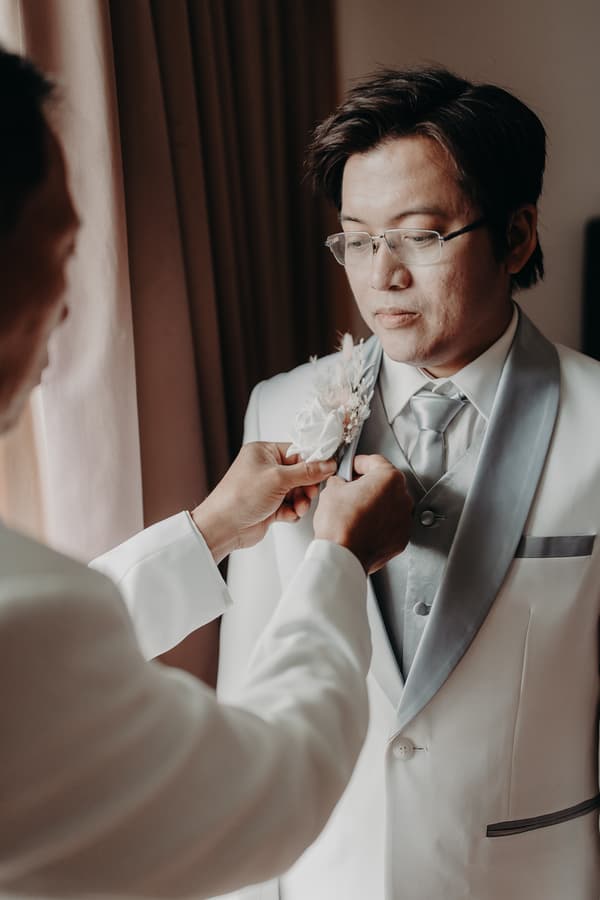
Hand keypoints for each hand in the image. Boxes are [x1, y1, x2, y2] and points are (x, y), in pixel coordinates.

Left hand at [192, 442, 335, 561]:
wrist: (223, 527)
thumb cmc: (239, 497)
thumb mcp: (278, 479)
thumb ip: (307, 472)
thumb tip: (327, 464)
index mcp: (264, 452)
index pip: (297, 451)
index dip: (313, 461)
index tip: (327, 468)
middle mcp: (266, 468)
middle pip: (300, 473)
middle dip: (307, 486)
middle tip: (310, 493)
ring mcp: (268, 488)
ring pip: (297, 491)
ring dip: (301, 501)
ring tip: (299, 507)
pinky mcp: (270, 506)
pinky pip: (291, 505)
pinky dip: (293, 511)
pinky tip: (289, 515)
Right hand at [313, 454, 412, 573]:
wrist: (342, 556)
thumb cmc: (340, 525)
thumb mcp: (332, 490)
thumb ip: (340, 480)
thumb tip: (341, 483)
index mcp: (388, 479)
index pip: (374, 462)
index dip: (358, 463)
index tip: (351, 467)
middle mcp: (402, 498)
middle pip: (385, 483)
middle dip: (369, 484)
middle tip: (351, 489)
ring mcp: (404, 519)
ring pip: (390, 504)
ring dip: (376, 504)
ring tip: (356, 510)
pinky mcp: (401, 538)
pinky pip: (391, 524)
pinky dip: (380, 522)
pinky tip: (364, 525)